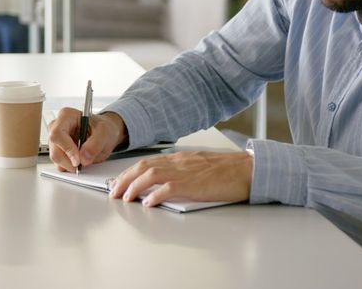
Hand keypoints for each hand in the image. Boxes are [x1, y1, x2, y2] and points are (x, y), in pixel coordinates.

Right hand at [47, 109, 126, 171]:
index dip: (66, 148)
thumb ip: (95, 144)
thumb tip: (84, 157)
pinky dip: (70, 167)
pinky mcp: (58, 152)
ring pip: (56, 159)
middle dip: (69, 161)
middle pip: (55, 149)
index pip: (57, 134)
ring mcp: (56, 141)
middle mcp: (57, 127)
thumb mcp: (104, 132)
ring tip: (85, 159)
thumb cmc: (101, 127)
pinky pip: (60, 164)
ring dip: (70, 164)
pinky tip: (80, 160)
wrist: (103, 133)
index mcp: (66, 116)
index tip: (78, 160)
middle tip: (83, 164)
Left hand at [107, 151, 252, 207]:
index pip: (147, 162)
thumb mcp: (199, 166)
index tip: (118, 181)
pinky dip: (156, 195)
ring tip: (124, 198)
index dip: (129, 171)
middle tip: (113, 191)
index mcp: (180, 158)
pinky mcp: (194, 184)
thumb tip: (165, 184)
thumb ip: (182, 171)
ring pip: (151, 174)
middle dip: (124, 179)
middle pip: (144, 166)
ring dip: (134, 186)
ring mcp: (186, 172)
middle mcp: (179, 162)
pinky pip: (170, 188)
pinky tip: (148, 203)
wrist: (248, 169)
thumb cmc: (227, 170)